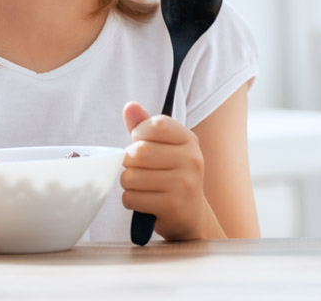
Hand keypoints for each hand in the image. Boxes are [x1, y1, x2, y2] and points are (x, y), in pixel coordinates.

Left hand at [121, 101, 210, 240]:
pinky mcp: (172, 206)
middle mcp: (191, 159)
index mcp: (189, 140)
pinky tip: (144, 200)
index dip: (139, 133)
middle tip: (138, 169)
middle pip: (138, 152)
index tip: (141, 142)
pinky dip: (130, 200)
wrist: (190, 214)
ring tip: (142, 186)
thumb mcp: (165, 147)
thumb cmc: (172, 175)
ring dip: (128, 184)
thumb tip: (130, 106)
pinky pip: (132, 198)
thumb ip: (146, 126)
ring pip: (131, 177)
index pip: (156, 125)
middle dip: (129, 162)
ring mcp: (184, 183)